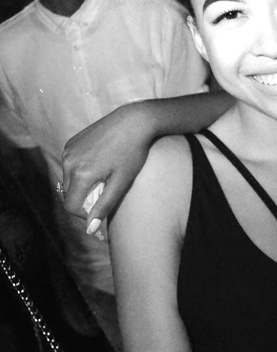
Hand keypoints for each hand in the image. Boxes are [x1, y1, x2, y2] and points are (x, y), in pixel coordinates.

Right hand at [62, 102, 154, 225]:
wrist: (133, 121)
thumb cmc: (132, 154)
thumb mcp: (120, 184)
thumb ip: (103, 207)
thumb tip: (89, 230)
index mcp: (80, 174)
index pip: (71, 206)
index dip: (84, 215)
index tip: (99, 213)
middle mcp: (69, 162)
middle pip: (68, 194)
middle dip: (83, 200)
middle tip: (105, 194)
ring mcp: (68, 150)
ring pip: (68, 180)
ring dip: (82, 186)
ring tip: (104, 179)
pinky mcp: (71, 142)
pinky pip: (70, 165)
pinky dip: (80, 172)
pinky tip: (99, 165)